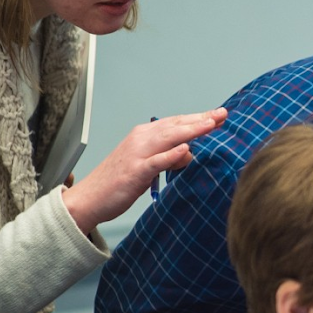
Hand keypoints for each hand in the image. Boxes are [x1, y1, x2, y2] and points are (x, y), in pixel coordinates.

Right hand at [60, 107, 226, 233]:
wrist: (89, 198)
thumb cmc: (119, 182)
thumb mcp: (149, 168)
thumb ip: (169, 159)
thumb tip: (189, 154)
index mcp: (144, 135)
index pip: (176, 122)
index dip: (198, 118)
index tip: (219, 115)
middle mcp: (141, 139)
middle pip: (175, 125)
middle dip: (200, 119)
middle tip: (223, 114)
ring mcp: (137, 154)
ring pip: (168, 137)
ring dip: (190, 130)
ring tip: (211, 124)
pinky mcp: (135, 171)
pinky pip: (156, 161)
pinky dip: (171, 155)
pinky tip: (186, 149)